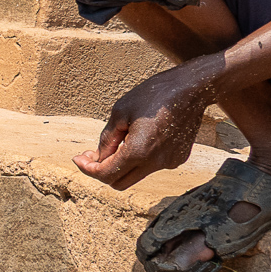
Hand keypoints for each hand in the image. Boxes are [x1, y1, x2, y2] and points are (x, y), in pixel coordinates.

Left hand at [75, 60, 214, 190]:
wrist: (192, 88)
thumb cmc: (154, 94)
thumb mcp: (121, 111)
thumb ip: (107, 139)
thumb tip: (97, 157)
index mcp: (139, 151)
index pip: (106, 174)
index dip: (88, 169)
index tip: (78, 158)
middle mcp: (155, 163)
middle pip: (119, 182)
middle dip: (102, 171)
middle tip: (91, 154)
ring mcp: (169, 163)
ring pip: (136, 174)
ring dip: (121, 164)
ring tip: (119, 140)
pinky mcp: (178, 159)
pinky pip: (152, 166)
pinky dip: (140, 158)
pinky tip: (141, 137)